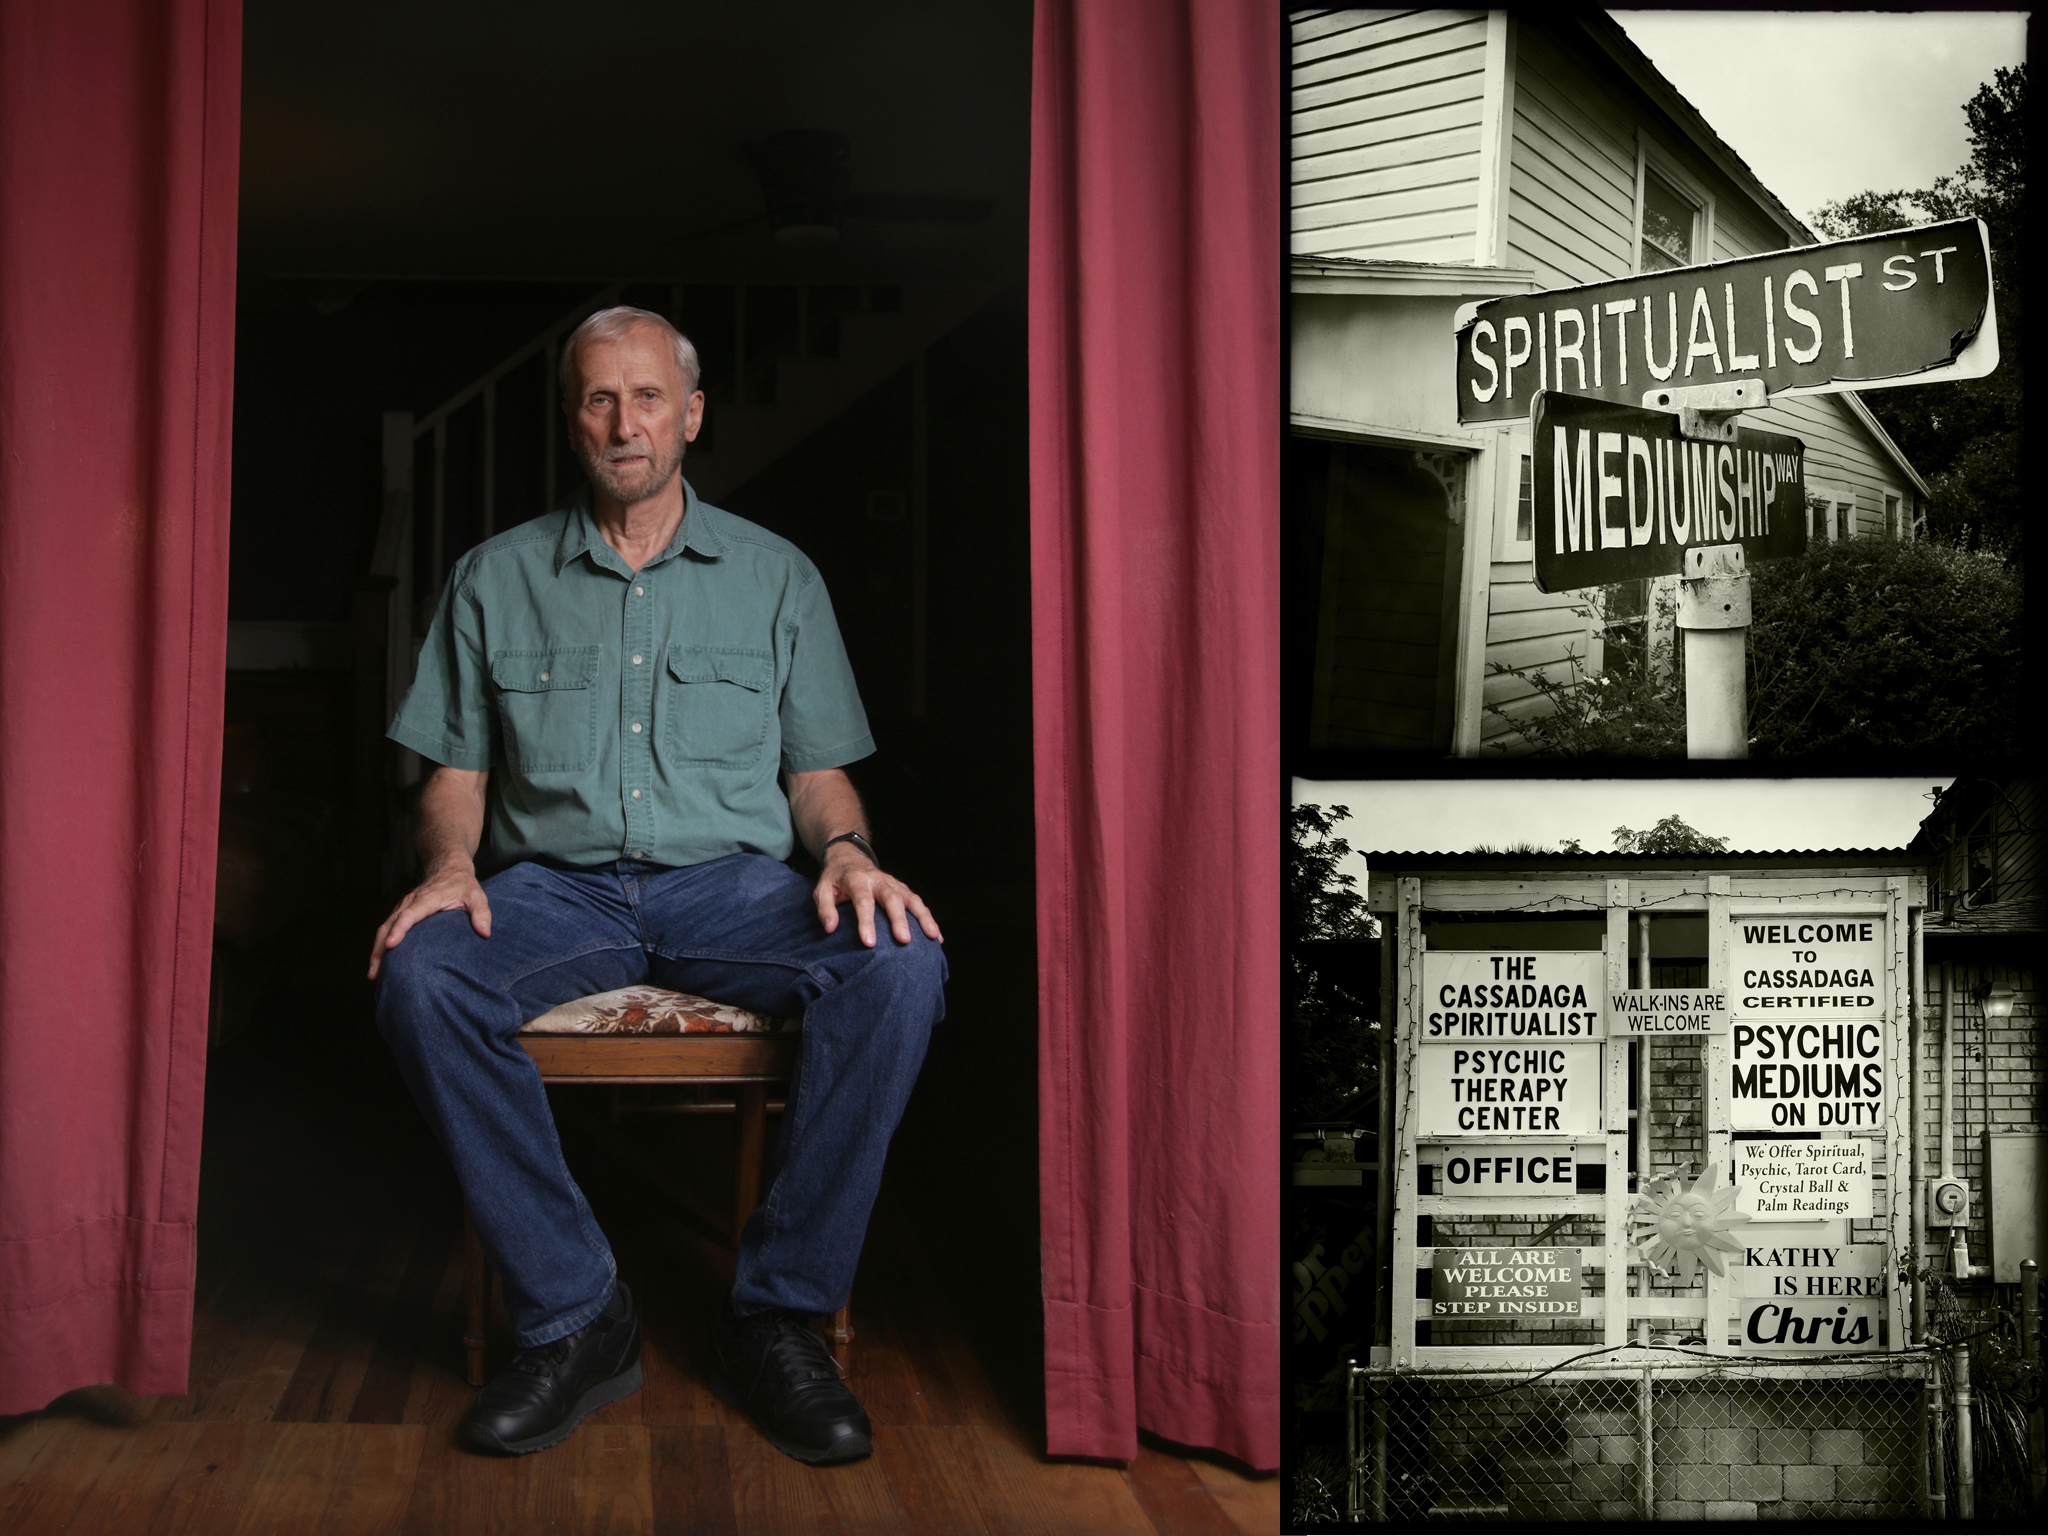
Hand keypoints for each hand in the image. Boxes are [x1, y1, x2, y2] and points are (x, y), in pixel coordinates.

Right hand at [367, 861, 491, 978]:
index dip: (400, 929)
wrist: (448, 867)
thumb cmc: (463, 884)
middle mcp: (410, 902)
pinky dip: (380, 945)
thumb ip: (481, 912)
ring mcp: (403, 906)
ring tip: (373, 974)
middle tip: (375, 972)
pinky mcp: (401, 912)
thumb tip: (484, 932)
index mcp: (427, 899)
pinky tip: (379, 963)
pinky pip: (387, 928)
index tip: (391, 944)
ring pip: (384, 928)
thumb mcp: (476, 895)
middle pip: (389, 924)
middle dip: (380, 948)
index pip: (409, 915)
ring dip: (376, 950)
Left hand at [812, 847, 942, 947]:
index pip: (863, 901)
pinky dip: (928, 918)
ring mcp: (893, 883)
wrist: (849, 856)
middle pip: (892, 898)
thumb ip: (825, 908)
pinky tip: (936, 936)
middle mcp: (878, 880)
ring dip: (923, 917)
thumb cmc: (835, 878)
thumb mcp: (822, 889)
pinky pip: (917, 902)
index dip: (866, 922)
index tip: (869, 943)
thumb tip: (830, 928)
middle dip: (899, 919)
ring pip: (911, 898)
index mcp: (856, 879)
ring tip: (932, 936)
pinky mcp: (902, 888)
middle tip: (904, 940)